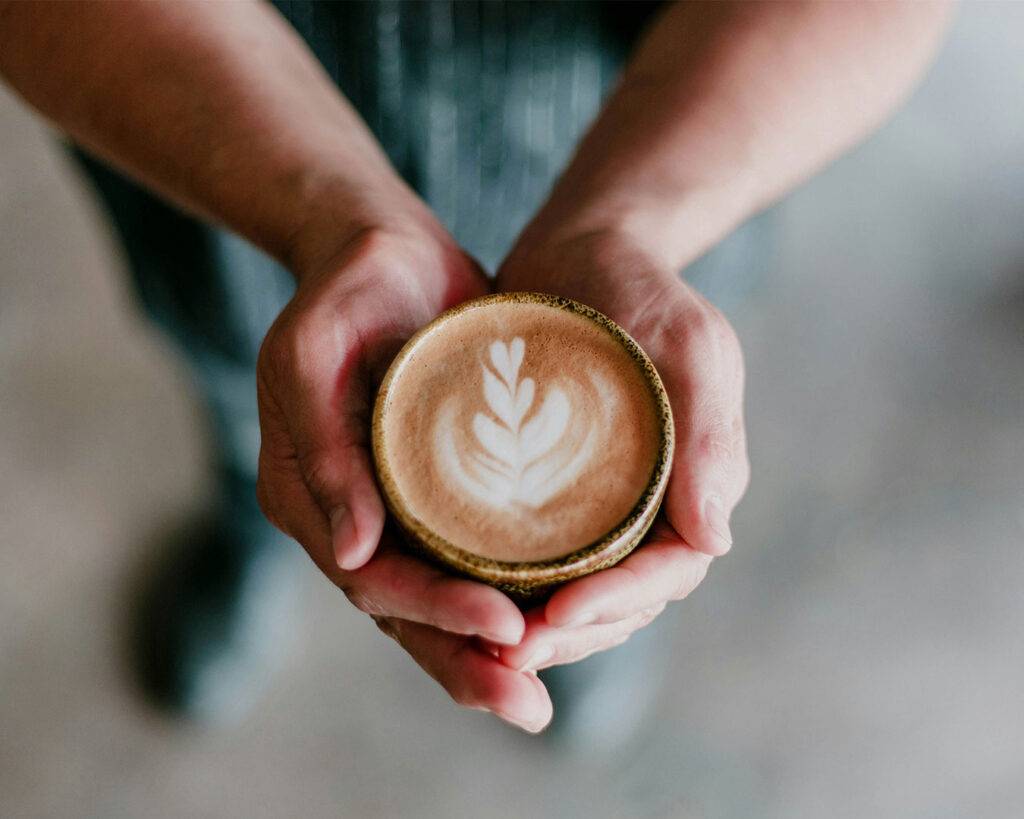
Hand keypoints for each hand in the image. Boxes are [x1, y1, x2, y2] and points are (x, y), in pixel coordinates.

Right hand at [256, 225, 550, 731]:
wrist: (384, 251)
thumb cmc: (345, 287)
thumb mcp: (314, 348)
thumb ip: (320, 445)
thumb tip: (350, 551)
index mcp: (308, 496)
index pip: (372, 578)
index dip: (435, 611)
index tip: (503, 630)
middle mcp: (351, 517)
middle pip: (405, 611)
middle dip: (464, 662)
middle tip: (528, 704)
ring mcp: (394, 509)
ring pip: (437, 600)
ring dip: (485, 652)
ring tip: (540, 694)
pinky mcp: (436, 492)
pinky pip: (467, 560)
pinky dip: (502, 598)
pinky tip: (551, 624)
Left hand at [495, 228, 749, 670]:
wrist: (586, 248)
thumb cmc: (644, 289)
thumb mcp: (690, 344)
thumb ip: (712, 433)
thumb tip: (715, 540)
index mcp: (695, 484)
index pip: (667, 571)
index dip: (618, 603)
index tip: (559, 615)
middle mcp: (652, 505)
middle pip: (621, 599)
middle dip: (570, 634)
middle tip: (507, 653)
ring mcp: (600, 502)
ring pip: (577, 589)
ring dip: (536, 627)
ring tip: (480, 645)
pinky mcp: (551, 488)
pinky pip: (536, 554)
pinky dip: (508, 585)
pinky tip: (462, 596)